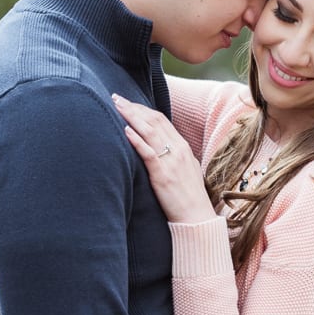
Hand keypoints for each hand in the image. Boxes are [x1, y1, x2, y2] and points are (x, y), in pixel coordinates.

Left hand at [111, 94, 216, 223]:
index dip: (143, 109)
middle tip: (116, 97)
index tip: (128, 102)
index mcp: (183, 147)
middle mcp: (178, 149)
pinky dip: (136, 140)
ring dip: (131, 116)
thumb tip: (160, 149)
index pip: (161, 119)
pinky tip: (125, 130)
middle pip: (154, 120)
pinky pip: (148, 153)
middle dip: (134, 107)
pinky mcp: (163, 175)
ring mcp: (171, 161)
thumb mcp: (186, 170)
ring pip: (150, 131)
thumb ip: (174, 156)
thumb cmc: (189, 197)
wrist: (197, 217)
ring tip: (116, 106)